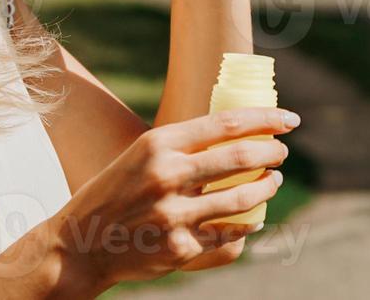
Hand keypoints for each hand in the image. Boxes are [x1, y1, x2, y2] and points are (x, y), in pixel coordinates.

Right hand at [49, 107, 297, 292]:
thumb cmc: (115, 192)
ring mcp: (174, 215)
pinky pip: (229, 236)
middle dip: (272, 153)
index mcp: (158, 144)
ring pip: (243, 199)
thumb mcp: (142, 155)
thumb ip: (183, 146)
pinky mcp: (179, 249)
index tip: (290, 120)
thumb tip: (237, 132)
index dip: (266, 120)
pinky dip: (247, 226)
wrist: (80, 244)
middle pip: (241, 157)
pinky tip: (253, 218)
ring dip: (266, 188)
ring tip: (272, 181)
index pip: (227, 123)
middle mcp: (167, 176)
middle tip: (282, 152)